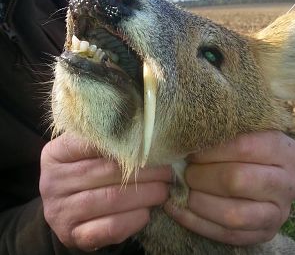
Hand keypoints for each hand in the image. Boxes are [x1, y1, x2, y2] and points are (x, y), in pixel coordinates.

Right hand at [40, 133, 171, 251]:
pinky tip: (147, 212)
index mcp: (55, 154)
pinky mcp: (72, 235)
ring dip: (145, 194)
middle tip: (166, 171)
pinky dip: (133, 219)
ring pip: (112, 199)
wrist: (65, 207)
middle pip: (108, 171)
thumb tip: (145, 134)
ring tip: (163, 189)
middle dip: (145, 171)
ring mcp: (60, 211)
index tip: (152, 147)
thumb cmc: (83, 171)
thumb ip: (104, 141)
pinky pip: (109, 227)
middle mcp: (52, 182)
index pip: (93, 143)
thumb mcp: (85, 152)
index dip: (128, 145)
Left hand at [164, 131, 294, 245]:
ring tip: (183, 189)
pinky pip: (226, 235)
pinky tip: (176, 208)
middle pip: (235, 180)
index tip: (191, 151)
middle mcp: (284, 183)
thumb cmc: (253, 149)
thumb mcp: (246, 133)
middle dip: (201, 176)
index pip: (242, 147)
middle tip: (187, 171)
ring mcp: (276, 213)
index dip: (209, 151)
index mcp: (280, 150)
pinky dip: (195, 222)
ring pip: (232, 214)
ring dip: (198, 202)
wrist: (276, 175)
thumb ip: (220, 135)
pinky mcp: (263, 233)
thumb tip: (183, 142)